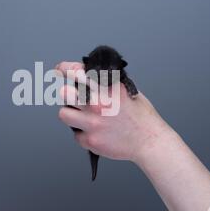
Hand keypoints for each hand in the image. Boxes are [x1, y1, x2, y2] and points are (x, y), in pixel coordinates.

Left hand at [55, 61, 172, 161]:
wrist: (149, 141)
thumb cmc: (139, 115)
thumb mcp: (124, 89)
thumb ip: (104, 84)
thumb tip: (85, 78)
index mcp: (106, 87)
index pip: (77, 71)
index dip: (64, 69)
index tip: (59, 69)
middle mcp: (97, 103)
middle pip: (64, 93)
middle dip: (67, 94)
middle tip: (73, 97)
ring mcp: (92, 123)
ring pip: (64, 114)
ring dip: (71, 114)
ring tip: (84, 117)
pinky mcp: (91, 140)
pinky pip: (76, 134)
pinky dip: (84, 134)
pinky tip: (97, 133)